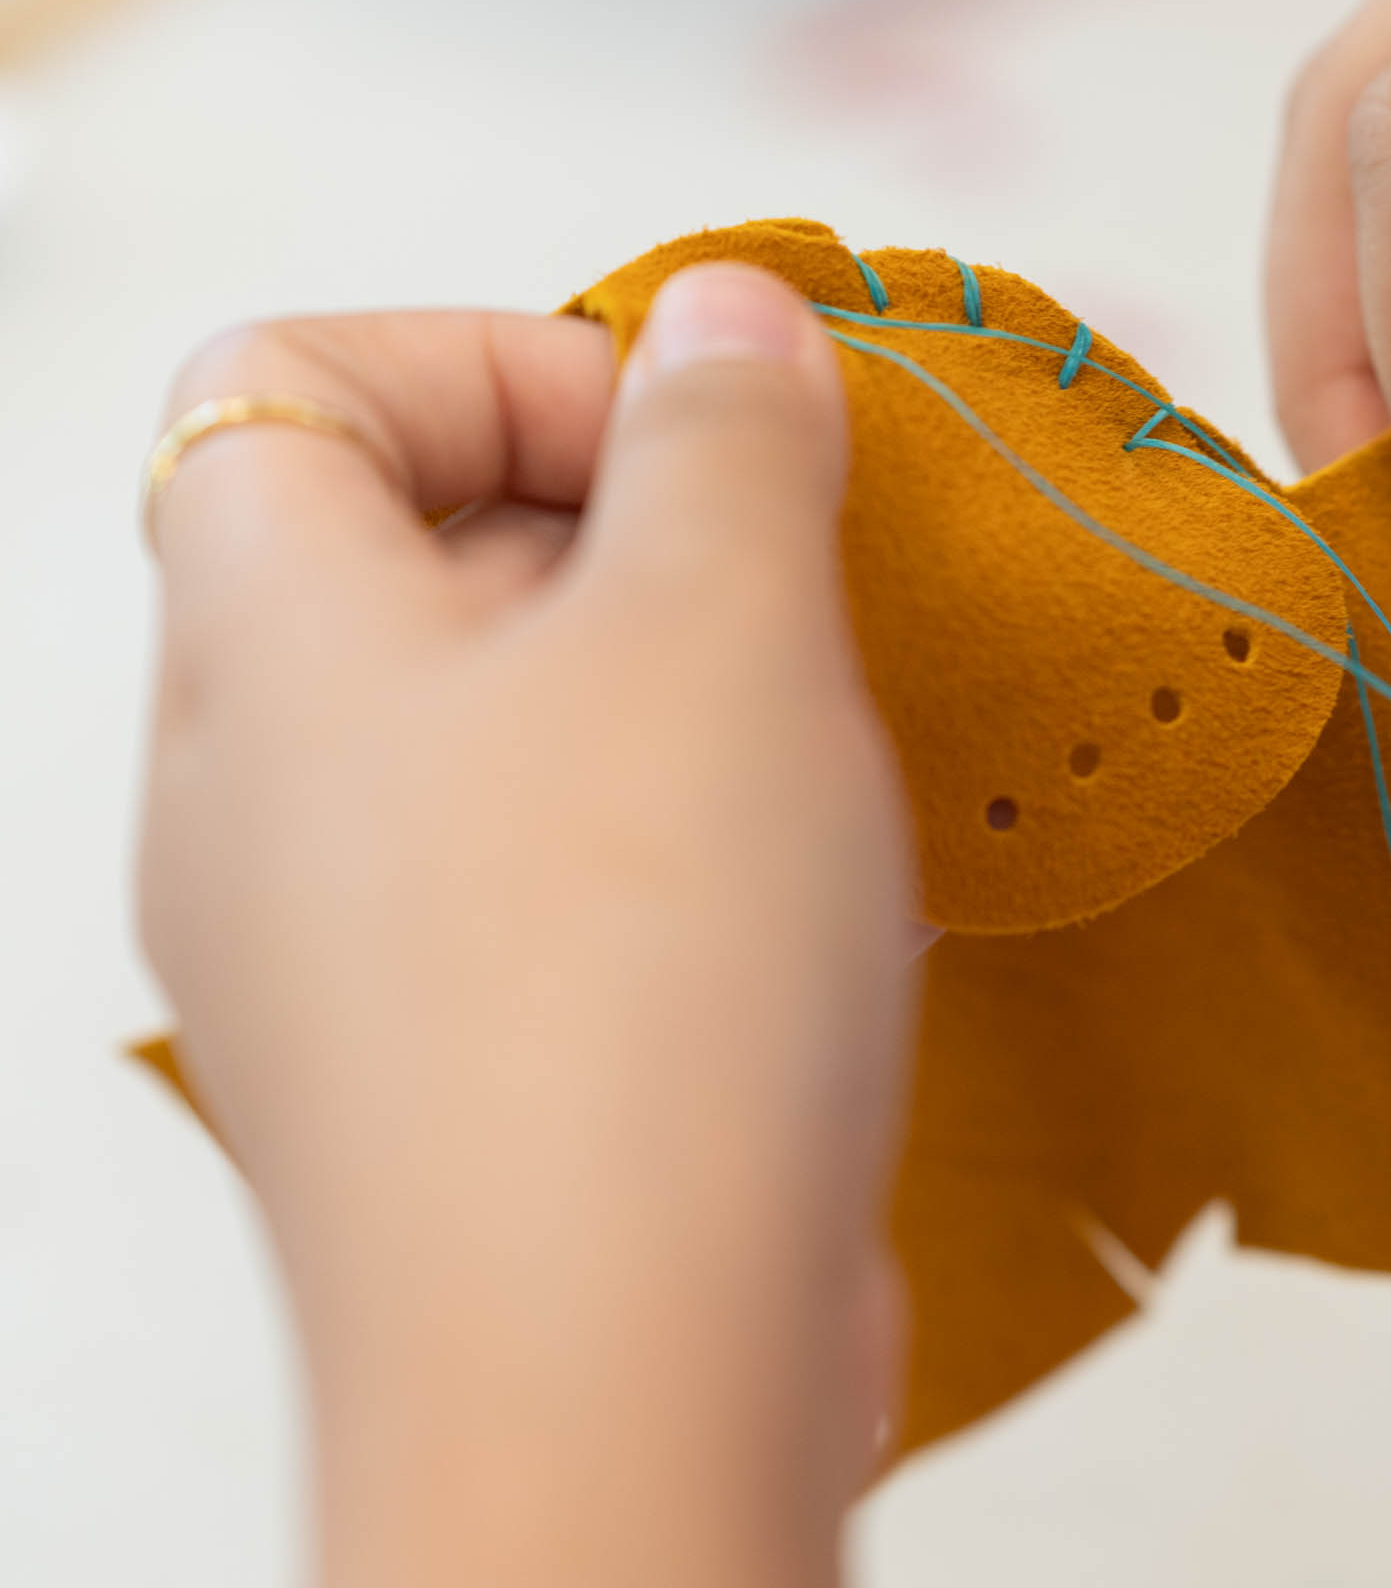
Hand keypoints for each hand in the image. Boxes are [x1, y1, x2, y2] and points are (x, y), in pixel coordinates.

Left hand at [137, 266, 914, 1587]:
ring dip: (677, 696)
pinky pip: (547, 888)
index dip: (492, 350)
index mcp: (268, 644)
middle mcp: (258, 797)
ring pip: (498, 731)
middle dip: (628, 524)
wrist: (617, 1381)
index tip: (687, 432)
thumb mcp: (724, 623)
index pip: (282, 377)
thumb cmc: (638, 983)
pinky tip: (818, 903)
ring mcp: (342, 959)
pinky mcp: (450, 1086)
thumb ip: (726, 431)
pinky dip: (679, 850)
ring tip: (826, 747)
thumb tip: (719, 314)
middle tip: (798, 578)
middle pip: (406, 550)